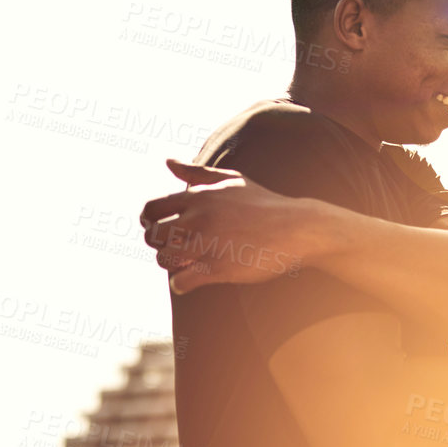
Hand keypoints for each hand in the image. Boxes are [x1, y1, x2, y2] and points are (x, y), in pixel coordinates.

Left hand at [138, 159, 335, 294]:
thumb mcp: (232, 181)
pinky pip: (180, 281)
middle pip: (154, 236)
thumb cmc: (265, 204)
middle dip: (160, 245)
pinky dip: (181, 284)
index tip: (161, 229)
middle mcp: (199, 218)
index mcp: (198, 196)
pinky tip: (194, 280)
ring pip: (164, 260)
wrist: (297, 229)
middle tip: (177, 249)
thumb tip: (167, 162)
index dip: (150, 222)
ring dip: (172, 265)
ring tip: (188, 264)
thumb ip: (196, 172)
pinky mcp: (218, 268)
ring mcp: (208, 244)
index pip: (151, 210)